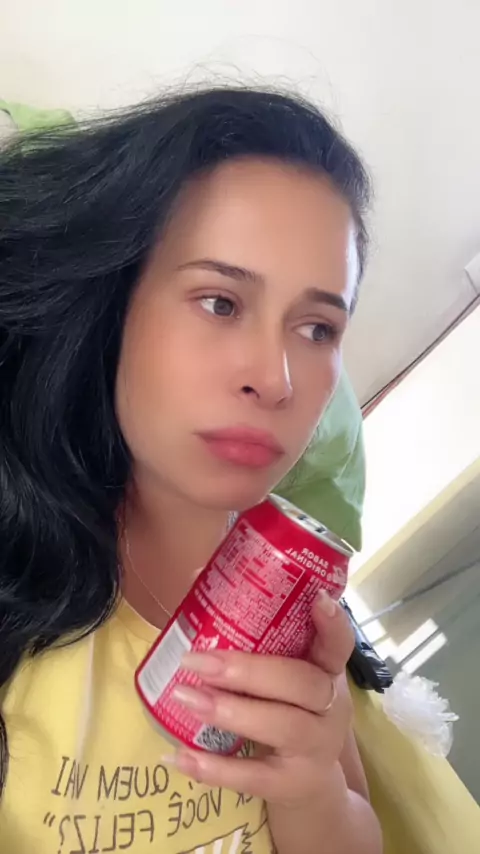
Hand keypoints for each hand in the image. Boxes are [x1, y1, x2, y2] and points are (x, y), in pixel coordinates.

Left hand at [171, 590, 355, 806]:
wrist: (310, 786)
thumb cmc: (287, 710)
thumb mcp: (282, 674)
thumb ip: (251, 633)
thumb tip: (197, 577)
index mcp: (326, 671)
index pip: (338, 643)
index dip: (332, 623)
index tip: (317, 598)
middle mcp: (330, 707)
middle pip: (302, 683)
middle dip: (248, 670)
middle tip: (197, 661)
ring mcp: (316, 748)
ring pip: (282, 726)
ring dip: (229, 711)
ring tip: (183, 697)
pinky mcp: (293, 785)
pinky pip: (254, 777)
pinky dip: (214, 768)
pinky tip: (178, 756)